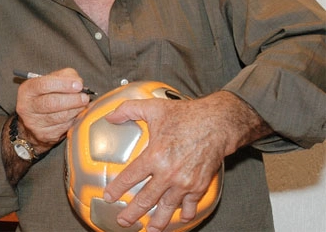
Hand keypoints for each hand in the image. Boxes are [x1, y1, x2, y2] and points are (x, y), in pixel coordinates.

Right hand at [15, 68, 89, 152]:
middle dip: (72, 99)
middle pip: (51, 102)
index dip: (63, 84)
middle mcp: (27, 107)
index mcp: (27, 90)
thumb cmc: (45, 96)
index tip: (78, 85)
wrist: (34, 120)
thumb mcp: (51, 80)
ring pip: (59, 117)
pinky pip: (63, 127)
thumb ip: (65, 76)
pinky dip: (73, 120)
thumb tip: (78, 82)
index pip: (43, 85)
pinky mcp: (44, 135)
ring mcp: (34, 123)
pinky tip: (76, 115)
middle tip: (84, 97)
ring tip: (83, 105)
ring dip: (75, 110)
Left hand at [103, 90, 270, 231]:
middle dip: (132, 213)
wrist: (217, 123)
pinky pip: (190, 205)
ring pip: (167, 207)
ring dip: (157, 221)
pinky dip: (185, 214)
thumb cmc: (186, 114)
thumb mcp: (153, 107)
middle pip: (146, 199)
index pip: (130, 177)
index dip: (117, 189)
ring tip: (149, 230)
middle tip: (123, 221)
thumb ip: (127, 110)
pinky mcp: (199, 185)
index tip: (109, 197)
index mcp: (154, 156)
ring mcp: (185, 182)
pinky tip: (180, 219)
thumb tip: (109, 116)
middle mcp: (168, 173)